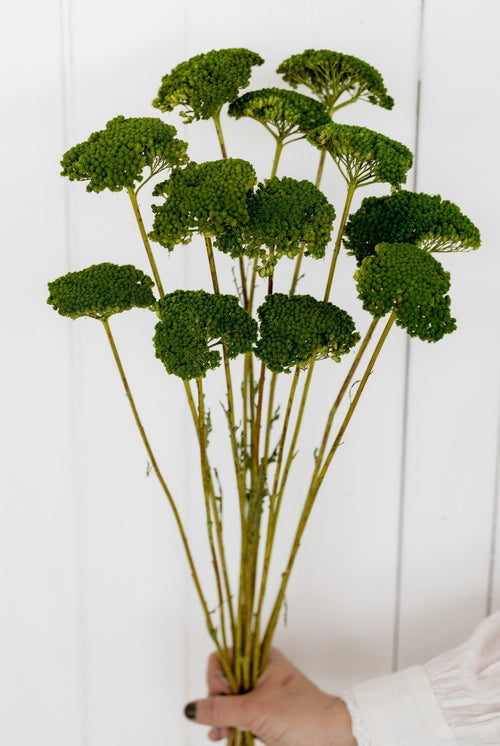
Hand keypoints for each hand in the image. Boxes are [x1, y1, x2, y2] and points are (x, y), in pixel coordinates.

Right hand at [184, 648, 356, 745]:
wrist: (331, 739)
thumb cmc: (300, 716)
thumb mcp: (254, 710)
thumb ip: (220, 708)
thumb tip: (191, 708)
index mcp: (260, 658)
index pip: (221, 658)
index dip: (216, 678)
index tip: (224, 696)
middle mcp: (259, 671)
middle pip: (222, 681)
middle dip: (217, 703)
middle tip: (224, 719)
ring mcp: (262, 693)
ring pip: (228, 700)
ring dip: (221, 718)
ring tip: (222, 733)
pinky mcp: (264, 714)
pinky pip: (237, 715)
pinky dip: (228, 725)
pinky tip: (222, 737)